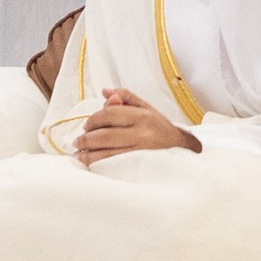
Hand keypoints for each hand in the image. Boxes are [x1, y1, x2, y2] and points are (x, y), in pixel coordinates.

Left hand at [74, 87, 201, 164]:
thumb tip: (106, 92)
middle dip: (86, 139)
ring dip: (87, 155)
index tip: (86, 126)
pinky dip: (96, 166)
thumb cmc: (159, 128)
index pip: (109, 114)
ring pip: (106, 154)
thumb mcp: (146, 108)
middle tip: (78, 142)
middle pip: (105, 136)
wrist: (182, 150)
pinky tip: (89, 163)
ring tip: (79, 153)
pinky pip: (112, 168)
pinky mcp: (139, 169)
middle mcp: (143, 135)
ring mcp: (141, 154)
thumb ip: (126, 98)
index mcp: (144, 117)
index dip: (93, 120)